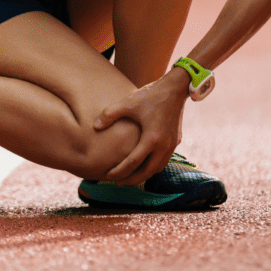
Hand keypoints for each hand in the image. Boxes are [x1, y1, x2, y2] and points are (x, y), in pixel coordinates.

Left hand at [94, 68, 190, 185]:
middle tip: (117, 182)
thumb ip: (109, 114)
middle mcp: (164, 145)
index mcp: (152, 138)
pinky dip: (153, 166)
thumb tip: (95, 126)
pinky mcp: (175, 141)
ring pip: (158, 168)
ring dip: (144, 174)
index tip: (108, 176)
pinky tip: (144, 163)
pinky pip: (164, 160)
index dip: (119, 172)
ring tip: (130, 176)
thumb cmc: (150, 95)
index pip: (133, 163)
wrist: (175, 88)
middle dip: (132, 180)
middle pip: (147, 172)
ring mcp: (172, 144)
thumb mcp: (128, 102)